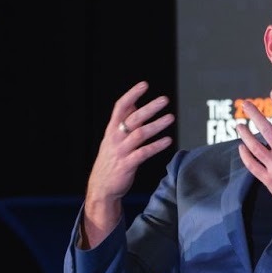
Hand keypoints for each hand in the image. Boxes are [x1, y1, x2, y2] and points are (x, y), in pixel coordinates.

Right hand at [82, 81, 174, 245]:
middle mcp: (115, 138)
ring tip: (170, 118)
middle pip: (133, 118)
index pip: (120, 107)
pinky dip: (156, 146)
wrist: (101, 187)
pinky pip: (143, 153)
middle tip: (164, 100)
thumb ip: (124, 121)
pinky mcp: (127, 164)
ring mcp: (121, 151)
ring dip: (156, 125)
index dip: (132, 95)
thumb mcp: (113, 139)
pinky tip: (168, 141)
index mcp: (111, 130)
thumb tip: (135, 103)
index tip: (144, 85)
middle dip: (149, 108)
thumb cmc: (111, 161)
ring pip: (140, 134)